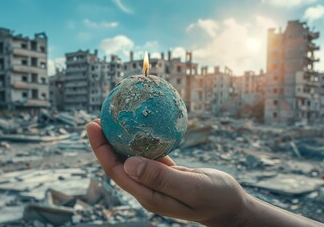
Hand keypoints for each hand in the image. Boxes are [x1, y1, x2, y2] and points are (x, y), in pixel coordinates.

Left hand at [86, 119, 246, 225]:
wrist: (230, 206)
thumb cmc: (216, 197)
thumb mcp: (192, 188)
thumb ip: (162, 178)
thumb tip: (128, 164)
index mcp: (149, 195)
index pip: (116, 171)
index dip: (101, 150)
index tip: (93, 126)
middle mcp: (148, 189)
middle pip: (118, 164)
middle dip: (104, 143)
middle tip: (97, 118)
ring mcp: (156, 181)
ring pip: (130, 159)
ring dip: (119, 141)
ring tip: (113, 120)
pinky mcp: (166, 173)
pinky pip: (148, 155)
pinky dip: (140, 141)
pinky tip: (140, 128)